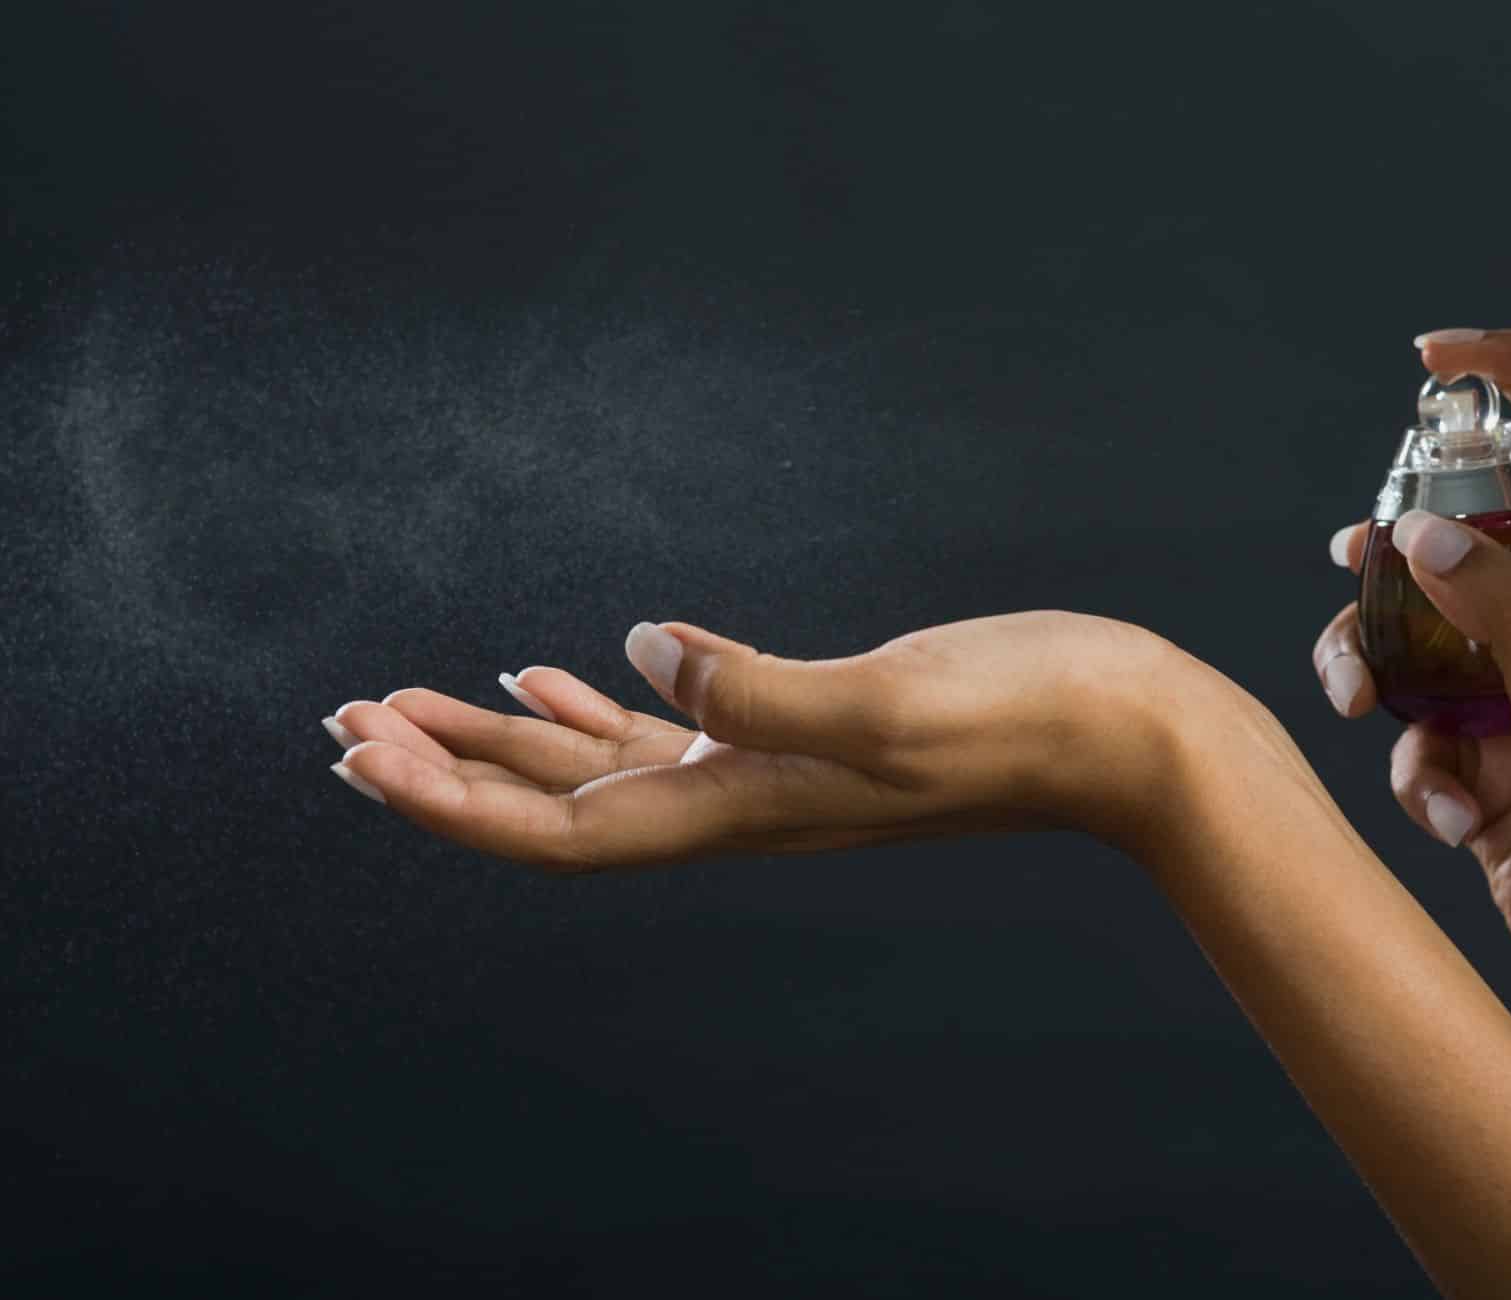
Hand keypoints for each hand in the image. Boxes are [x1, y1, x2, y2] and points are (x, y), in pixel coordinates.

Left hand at [322, 610, 1238, 871]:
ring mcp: (778, 771)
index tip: (359, 757)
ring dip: (507, 743)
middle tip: (343, 726)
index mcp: (752, 804)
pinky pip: (678, 730)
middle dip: (447, 771)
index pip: (567, 829)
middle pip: (562, 806)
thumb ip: (760, 688)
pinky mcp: (811, 728)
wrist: (1131, 736)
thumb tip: (633, 654)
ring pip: (609, 768)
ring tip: (417, 707)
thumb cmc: (1032, 716)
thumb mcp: (893, 700)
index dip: (453, 803)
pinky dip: (606, 710)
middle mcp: (748, 802)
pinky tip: (572, 678)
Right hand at [1313, 328, 1510, 1042]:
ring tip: (1362, 705)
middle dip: (1399, 551)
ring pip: (1422, 629)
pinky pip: (1420, 725)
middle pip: (1474, 529)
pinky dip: (1414, 768)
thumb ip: (1504, 619)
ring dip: (1377, 664)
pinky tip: (1448, 817)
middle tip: (1353, 562)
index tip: (1435, 356)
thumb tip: (1423, 537)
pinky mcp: (1488, 753)